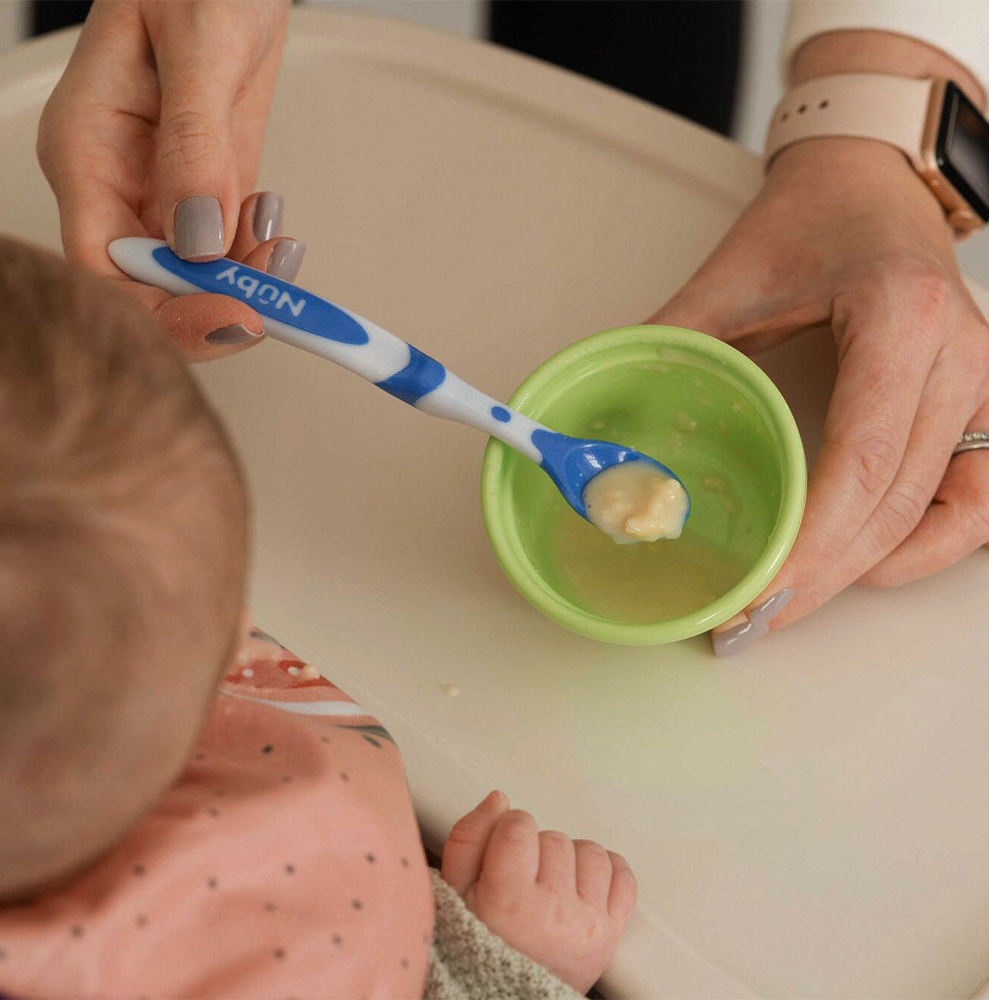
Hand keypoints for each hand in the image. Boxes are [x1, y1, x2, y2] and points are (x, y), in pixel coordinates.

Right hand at [37, 0, 302, 359]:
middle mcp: (117, 181)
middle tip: (271, 306)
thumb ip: (195, 145)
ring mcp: (162, 189)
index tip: (231, 317)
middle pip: (147, 288)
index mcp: (87, 150)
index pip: (104, 267)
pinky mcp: (207, 186)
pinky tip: (275, 228)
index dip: (164, 310)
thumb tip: (198, 239)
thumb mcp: (198, 47)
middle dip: (210, 306)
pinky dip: (254, 256)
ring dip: (243, 283)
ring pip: (191, 277)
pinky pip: (224, 249)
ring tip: (281, 249)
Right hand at [441, 791, 636, 992]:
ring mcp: (586, 924)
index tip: (503, 849)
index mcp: (508, 901)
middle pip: (554, 839)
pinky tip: (582, 883)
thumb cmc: (478, 944)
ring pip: (590, 853)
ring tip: (550, 882)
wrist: (504, 994)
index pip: (519, 827)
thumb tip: (499, 801)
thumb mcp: (454, 891)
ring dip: (570, 860)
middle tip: (522, 878)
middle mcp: (553, 913)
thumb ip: (469, 837)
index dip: (508, 830)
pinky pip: (624, 879)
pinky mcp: (610, 933)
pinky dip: (607, 873)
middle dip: (536, 850)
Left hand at [651, 136, 988, 647]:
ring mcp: (986, 384)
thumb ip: (668, 348)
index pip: (864, 458)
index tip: (758, 592)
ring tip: (800, 601)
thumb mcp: (728, 279)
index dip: (814, 541)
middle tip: (756, 619)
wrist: (869, 187)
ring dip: (873, 571)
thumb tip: (602, 422)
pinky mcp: (987, 404)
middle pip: (899, 502)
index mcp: (899, 318)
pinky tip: (872, 566)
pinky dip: (928, 545)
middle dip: (826, 575)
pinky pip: (981, 501)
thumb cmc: (807, 222)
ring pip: (947, 514)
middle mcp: (962, 357)